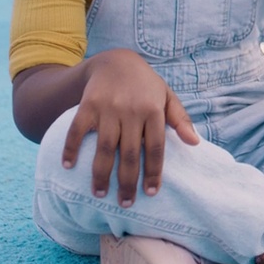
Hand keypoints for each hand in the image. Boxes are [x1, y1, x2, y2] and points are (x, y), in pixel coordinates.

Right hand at [62, 49, 198, 206]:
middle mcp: (131, 110)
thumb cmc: (146, 85)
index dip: (154, 172)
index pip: (155, 147)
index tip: (151, 192)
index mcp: (153, 110)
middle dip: (127, 181)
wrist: (116, 60)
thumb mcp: (168, 97)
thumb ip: (181, 120)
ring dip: (100, 173)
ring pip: (104, 147)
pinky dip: (71, 149)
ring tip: (99, 193)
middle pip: (129, 153)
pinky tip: (68, 167)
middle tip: (124, 203)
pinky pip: (77, 130)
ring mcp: (108, 108)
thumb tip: (195, 143)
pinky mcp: (87, 104)